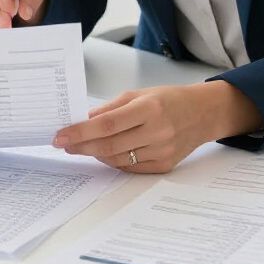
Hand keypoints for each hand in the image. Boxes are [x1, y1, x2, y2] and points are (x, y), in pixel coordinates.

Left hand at [51, 82, 259, 172]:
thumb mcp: (137, 95)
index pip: (106, 125)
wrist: (202, 114)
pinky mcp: (165, 166)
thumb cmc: (167, 99)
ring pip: (118, 159)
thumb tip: (84, 120)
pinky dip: (113, 161)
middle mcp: (157, 132)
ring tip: (81, 146)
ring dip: (95, 154)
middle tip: (64, 144)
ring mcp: (162, 151)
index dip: (80, 132)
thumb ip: (110, 109)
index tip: (61, 135)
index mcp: (148, 109)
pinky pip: (131, 168)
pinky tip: (104, 153)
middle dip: (82, 146)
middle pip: (109, 145)